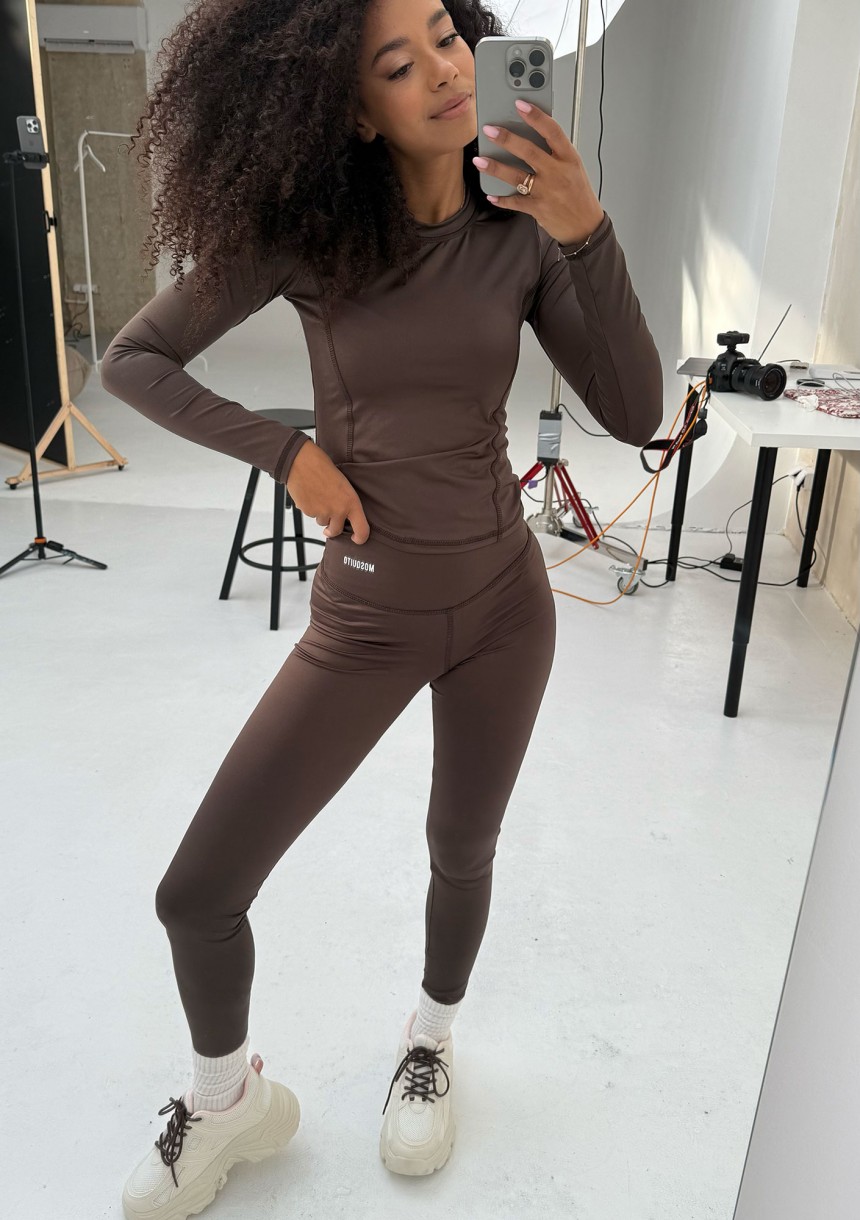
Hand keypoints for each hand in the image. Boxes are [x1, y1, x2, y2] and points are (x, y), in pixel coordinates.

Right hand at [285, 440, 370, 543]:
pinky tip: (309, 494)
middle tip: (329, 528)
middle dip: (332, 530)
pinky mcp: (308, 511)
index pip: (362, 529)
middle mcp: (338, 510)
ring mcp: (322, 512)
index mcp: (351, 502)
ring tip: (318, 496)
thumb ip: (346, 503)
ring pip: (322, 522)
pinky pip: (310, 515)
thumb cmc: (324, 469)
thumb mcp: (343, 485)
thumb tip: (343, 518)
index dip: (360, 538)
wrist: (302, 462)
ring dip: (320, 515)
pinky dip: (310, 508)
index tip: (355, 539)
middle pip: (336, 531)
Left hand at [473, 99, 604, 246]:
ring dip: (495, 167)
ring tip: (479, 160)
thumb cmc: (579, 194)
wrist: (585, 226)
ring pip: (516, 176)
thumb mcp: (574, 168)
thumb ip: (555, 153)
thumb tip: (531, 136)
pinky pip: (515, 202)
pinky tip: (491, 194)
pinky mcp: (538, 209)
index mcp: (569, 158)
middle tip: (489, 129)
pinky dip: (501, 199)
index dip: (535, 116)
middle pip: (528, 151)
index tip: (520, 104)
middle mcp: (557, 173)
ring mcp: (546, 191)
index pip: (552, 131)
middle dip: (506, 139)